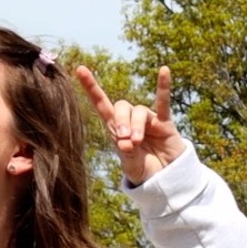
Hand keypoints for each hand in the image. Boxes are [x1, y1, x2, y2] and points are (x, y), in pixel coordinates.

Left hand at [76, 64, 187, 184]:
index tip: (80, 69)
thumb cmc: (144, 170)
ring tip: (137, 142)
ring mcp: (148, 120)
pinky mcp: (165, 122)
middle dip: (121, 121)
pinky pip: (163, 102)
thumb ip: (127, 155)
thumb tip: (126, 142)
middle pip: (121, 106)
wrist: (166, 177)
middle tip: (124, 138)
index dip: (91, 88)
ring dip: (136, 125)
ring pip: (139, 111)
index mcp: (116, 130)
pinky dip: (163, 86)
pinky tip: (164, 70)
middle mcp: (130, 120)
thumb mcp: (131, 166)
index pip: (101, 104)